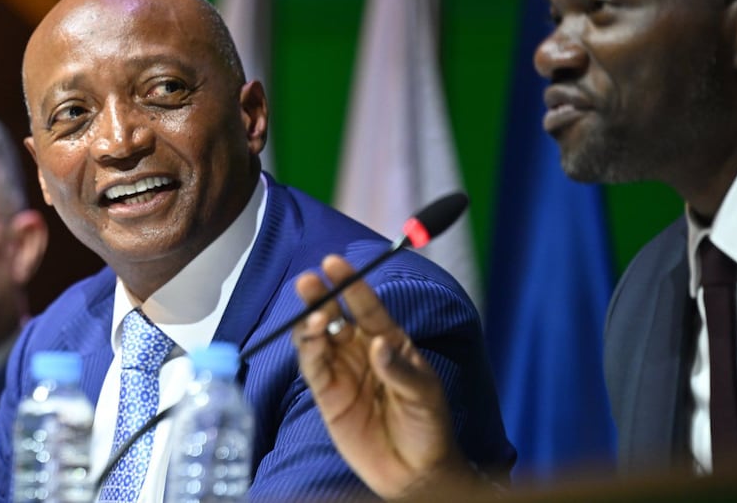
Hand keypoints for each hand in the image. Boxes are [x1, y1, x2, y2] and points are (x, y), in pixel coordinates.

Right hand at [292, 254, 475, 499]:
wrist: (415, 472)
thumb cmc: (429, 428)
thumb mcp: (424, 395)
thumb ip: (400, 369)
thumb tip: (379, 345)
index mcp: (390, 341)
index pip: (367, 307)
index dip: (350, 284)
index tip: (334, 264)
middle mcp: (361, 350)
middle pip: (335, 315)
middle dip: (320, 297)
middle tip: (308, 282)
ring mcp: (342, 371)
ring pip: (317, 338)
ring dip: (310, 324)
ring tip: (313, 319)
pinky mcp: (327, 394)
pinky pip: (312, 367)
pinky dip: (307, 352)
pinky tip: (310, 342)